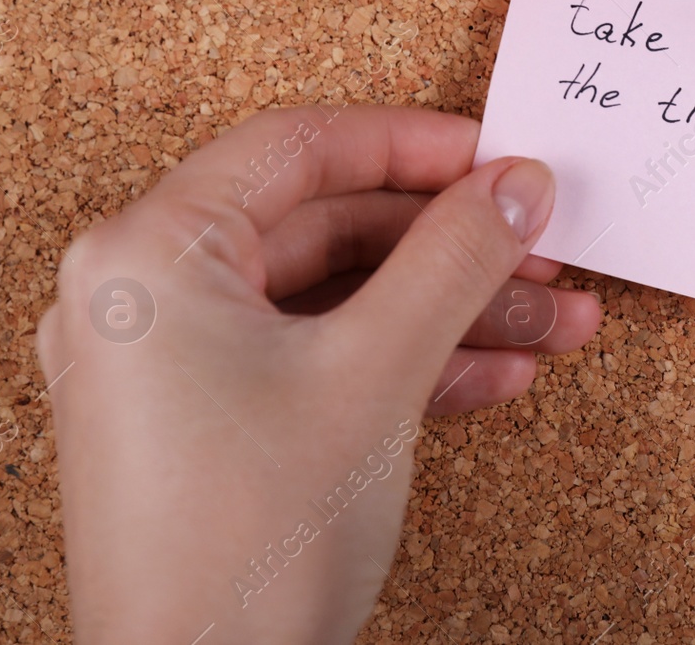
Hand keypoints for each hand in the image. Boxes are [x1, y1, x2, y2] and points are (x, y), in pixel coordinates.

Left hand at [36, 106, 600, 644]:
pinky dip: (405, 361)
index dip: (417, 146)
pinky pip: (318, 359)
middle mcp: (145, 299)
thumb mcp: (376, 373)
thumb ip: (455, 260)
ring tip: (549, 326)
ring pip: (337, 300)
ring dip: (450, 309)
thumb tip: (516, 188)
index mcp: (150, 256)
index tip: (500, 161)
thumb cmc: (246, 548)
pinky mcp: (206, 426)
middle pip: (330, 228)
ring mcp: (173, 368)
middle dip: (454, 248)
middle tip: (539, 251)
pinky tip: (492, 377)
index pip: (301, 149)